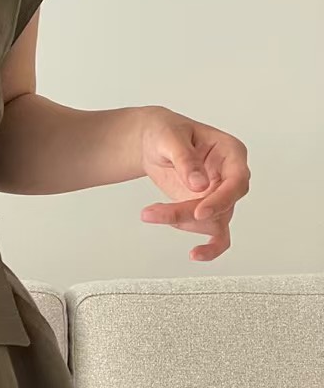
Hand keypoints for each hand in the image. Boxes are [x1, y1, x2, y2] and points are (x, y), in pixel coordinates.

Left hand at [137, 106, 249, 259]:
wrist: (152, 143)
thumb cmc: (165, 133)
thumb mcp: (169, 138)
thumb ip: (185, 159)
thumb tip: (199, 184)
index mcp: (231, 153)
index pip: (238, 180)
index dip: (223, 198)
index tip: (201, 210)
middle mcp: (230, 176)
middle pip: (223, 205)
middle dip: (189, 212)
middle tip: (155, 212)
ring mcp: (220, 196)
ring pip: (212, 221)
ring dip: (180, 221)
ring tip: (149, 212)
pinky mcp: (207, 211)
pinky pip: (217, 235)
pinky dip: (209, 247)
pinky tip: (195, 255)